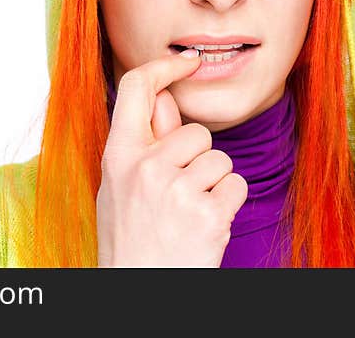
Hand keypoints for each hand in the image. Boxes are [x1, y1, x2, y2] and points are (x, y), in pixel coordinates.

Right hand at [96, 49, 248, 266]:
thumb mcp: (121, 186)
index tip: (185, 63)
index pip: (135, 87)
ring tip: (189, 213)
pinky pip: (236, 184)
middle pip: (195, 131)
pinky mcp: (208, 214)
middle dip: (197, 158)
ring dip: (214, 183)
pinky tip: (206, 223)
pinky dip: (228, 203)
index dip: (164, 66)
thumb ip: (144, 141)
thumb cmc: (130, 238)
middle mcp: (145, 167)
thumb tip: (166, 96)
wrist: (138, 291)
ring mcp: (177, 190)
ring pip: (220, 158)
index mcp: (118, 155)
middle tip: (177, 195)